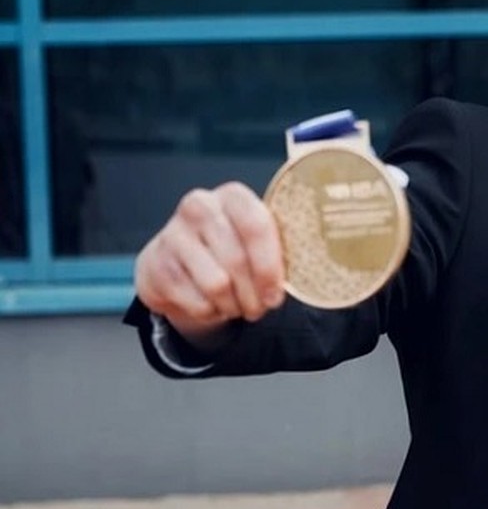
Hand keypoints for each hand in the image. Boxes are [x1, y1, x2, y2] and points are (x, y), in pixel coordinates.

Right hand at [134, 182, 285, 342]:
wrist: (179, 261)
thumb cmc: (231, 249)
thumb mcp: (257, 242)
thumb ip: (280, 249)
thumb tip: (312, 272)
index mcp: (233, 196)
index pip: (256, 226)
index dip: (270, 267)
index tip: (277, 296)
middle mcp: (199, 206)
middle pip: (237, 260)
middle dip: (254, 295)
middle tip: (259, 308)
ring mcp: (172, 233)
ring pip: (216, 284)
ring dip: (233, 306)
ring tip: (237, 305)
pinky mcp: (154, 263)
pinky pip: (194, 301)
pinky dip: (209, 312)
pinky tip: (212, 305)